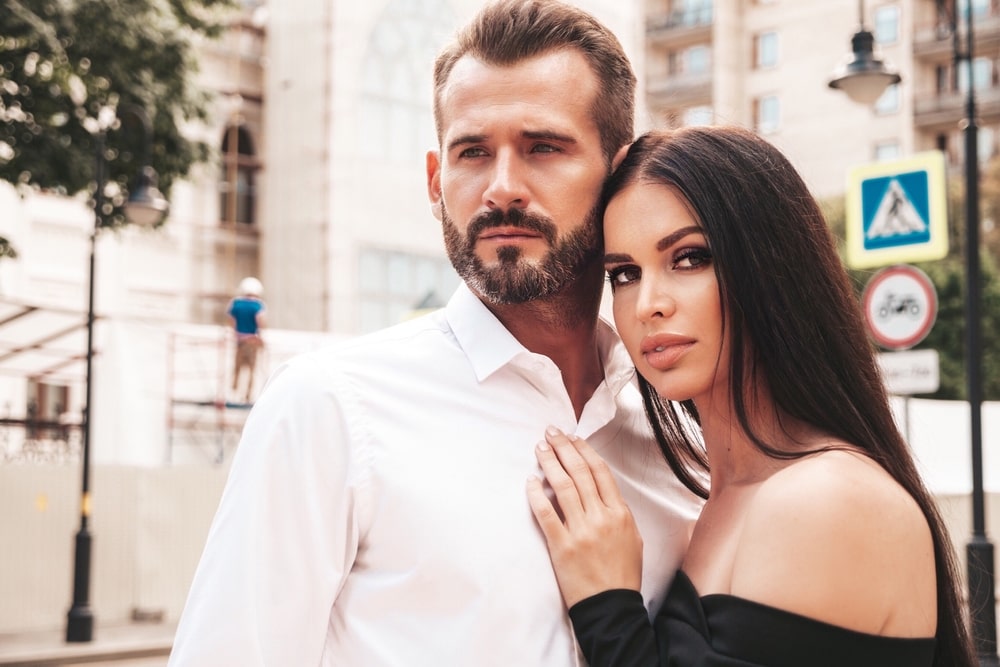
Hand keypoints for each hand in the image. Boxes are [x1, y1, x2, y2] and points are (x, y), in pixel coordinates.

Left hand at [526, 426, 642, 607]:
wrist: (613, 608)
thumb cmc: (622, 574)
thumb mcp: (632, 538)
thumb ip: (618, 512)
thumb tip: (602, 492)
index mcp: (620, 513)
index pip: (600, 472)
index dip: (584, 450)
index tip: (572, 437)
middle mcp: (601, 518)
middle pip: (580, 473)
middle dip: (564, 448)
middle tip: (550, 433)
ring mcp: (581, 531)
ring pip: (563, 488)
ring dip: (550, 464)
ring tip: (540, 449)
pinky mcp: (562, 547)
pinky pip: (546, 515)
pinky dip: (536, 495)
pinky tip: (530, 481)